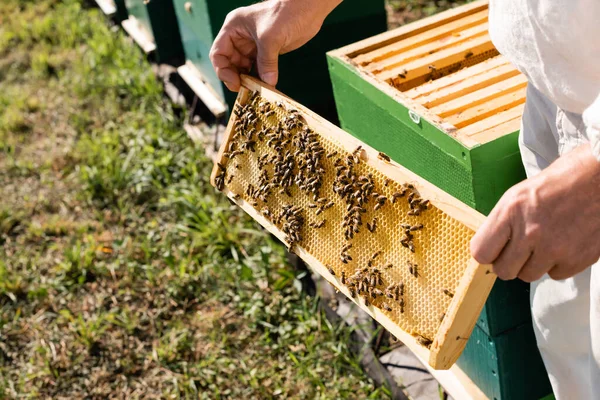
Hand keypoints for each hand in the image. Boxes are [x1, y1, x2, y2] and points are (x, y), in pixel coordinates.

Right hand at [209, 0, 341, 91]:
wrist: (308, 7)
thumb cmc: (286, 13)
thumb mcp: (271, 38)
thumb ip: (266, 62)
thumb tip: (267, 84)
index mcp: (233, 28)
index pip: (218, 53)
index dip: (223, 71)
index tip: (235, 83)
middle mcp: (241, 37)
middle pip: (230, 63)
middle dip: (237, 77)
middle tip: (247, 90)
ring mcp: (254, 44)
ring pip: (245, 67)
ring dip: (249, 80)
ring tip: (256, 90)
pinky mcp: (268, 51)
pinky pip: (259, 68)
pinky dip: (261, 78)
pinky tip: (266, 86)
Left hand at [471, 144, 599, 281]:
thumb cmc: (564, 179)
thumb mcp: (522, 193)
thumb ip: (505, 221)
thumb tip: (492, 244)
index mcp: (511, 210)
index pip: (480, 252)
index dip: (487, 252)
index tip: (495, 249)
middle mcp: (530, 232)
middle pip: (503, 271)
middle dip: (509, 262)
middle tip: (520, 249)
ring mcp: (554, 248)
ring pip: (528, 275)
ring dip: (533, 264)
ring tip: (544, 243)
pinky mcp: (576, 259)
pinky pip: (555, 274)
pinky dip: (558, 264)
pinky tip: (564, 243)